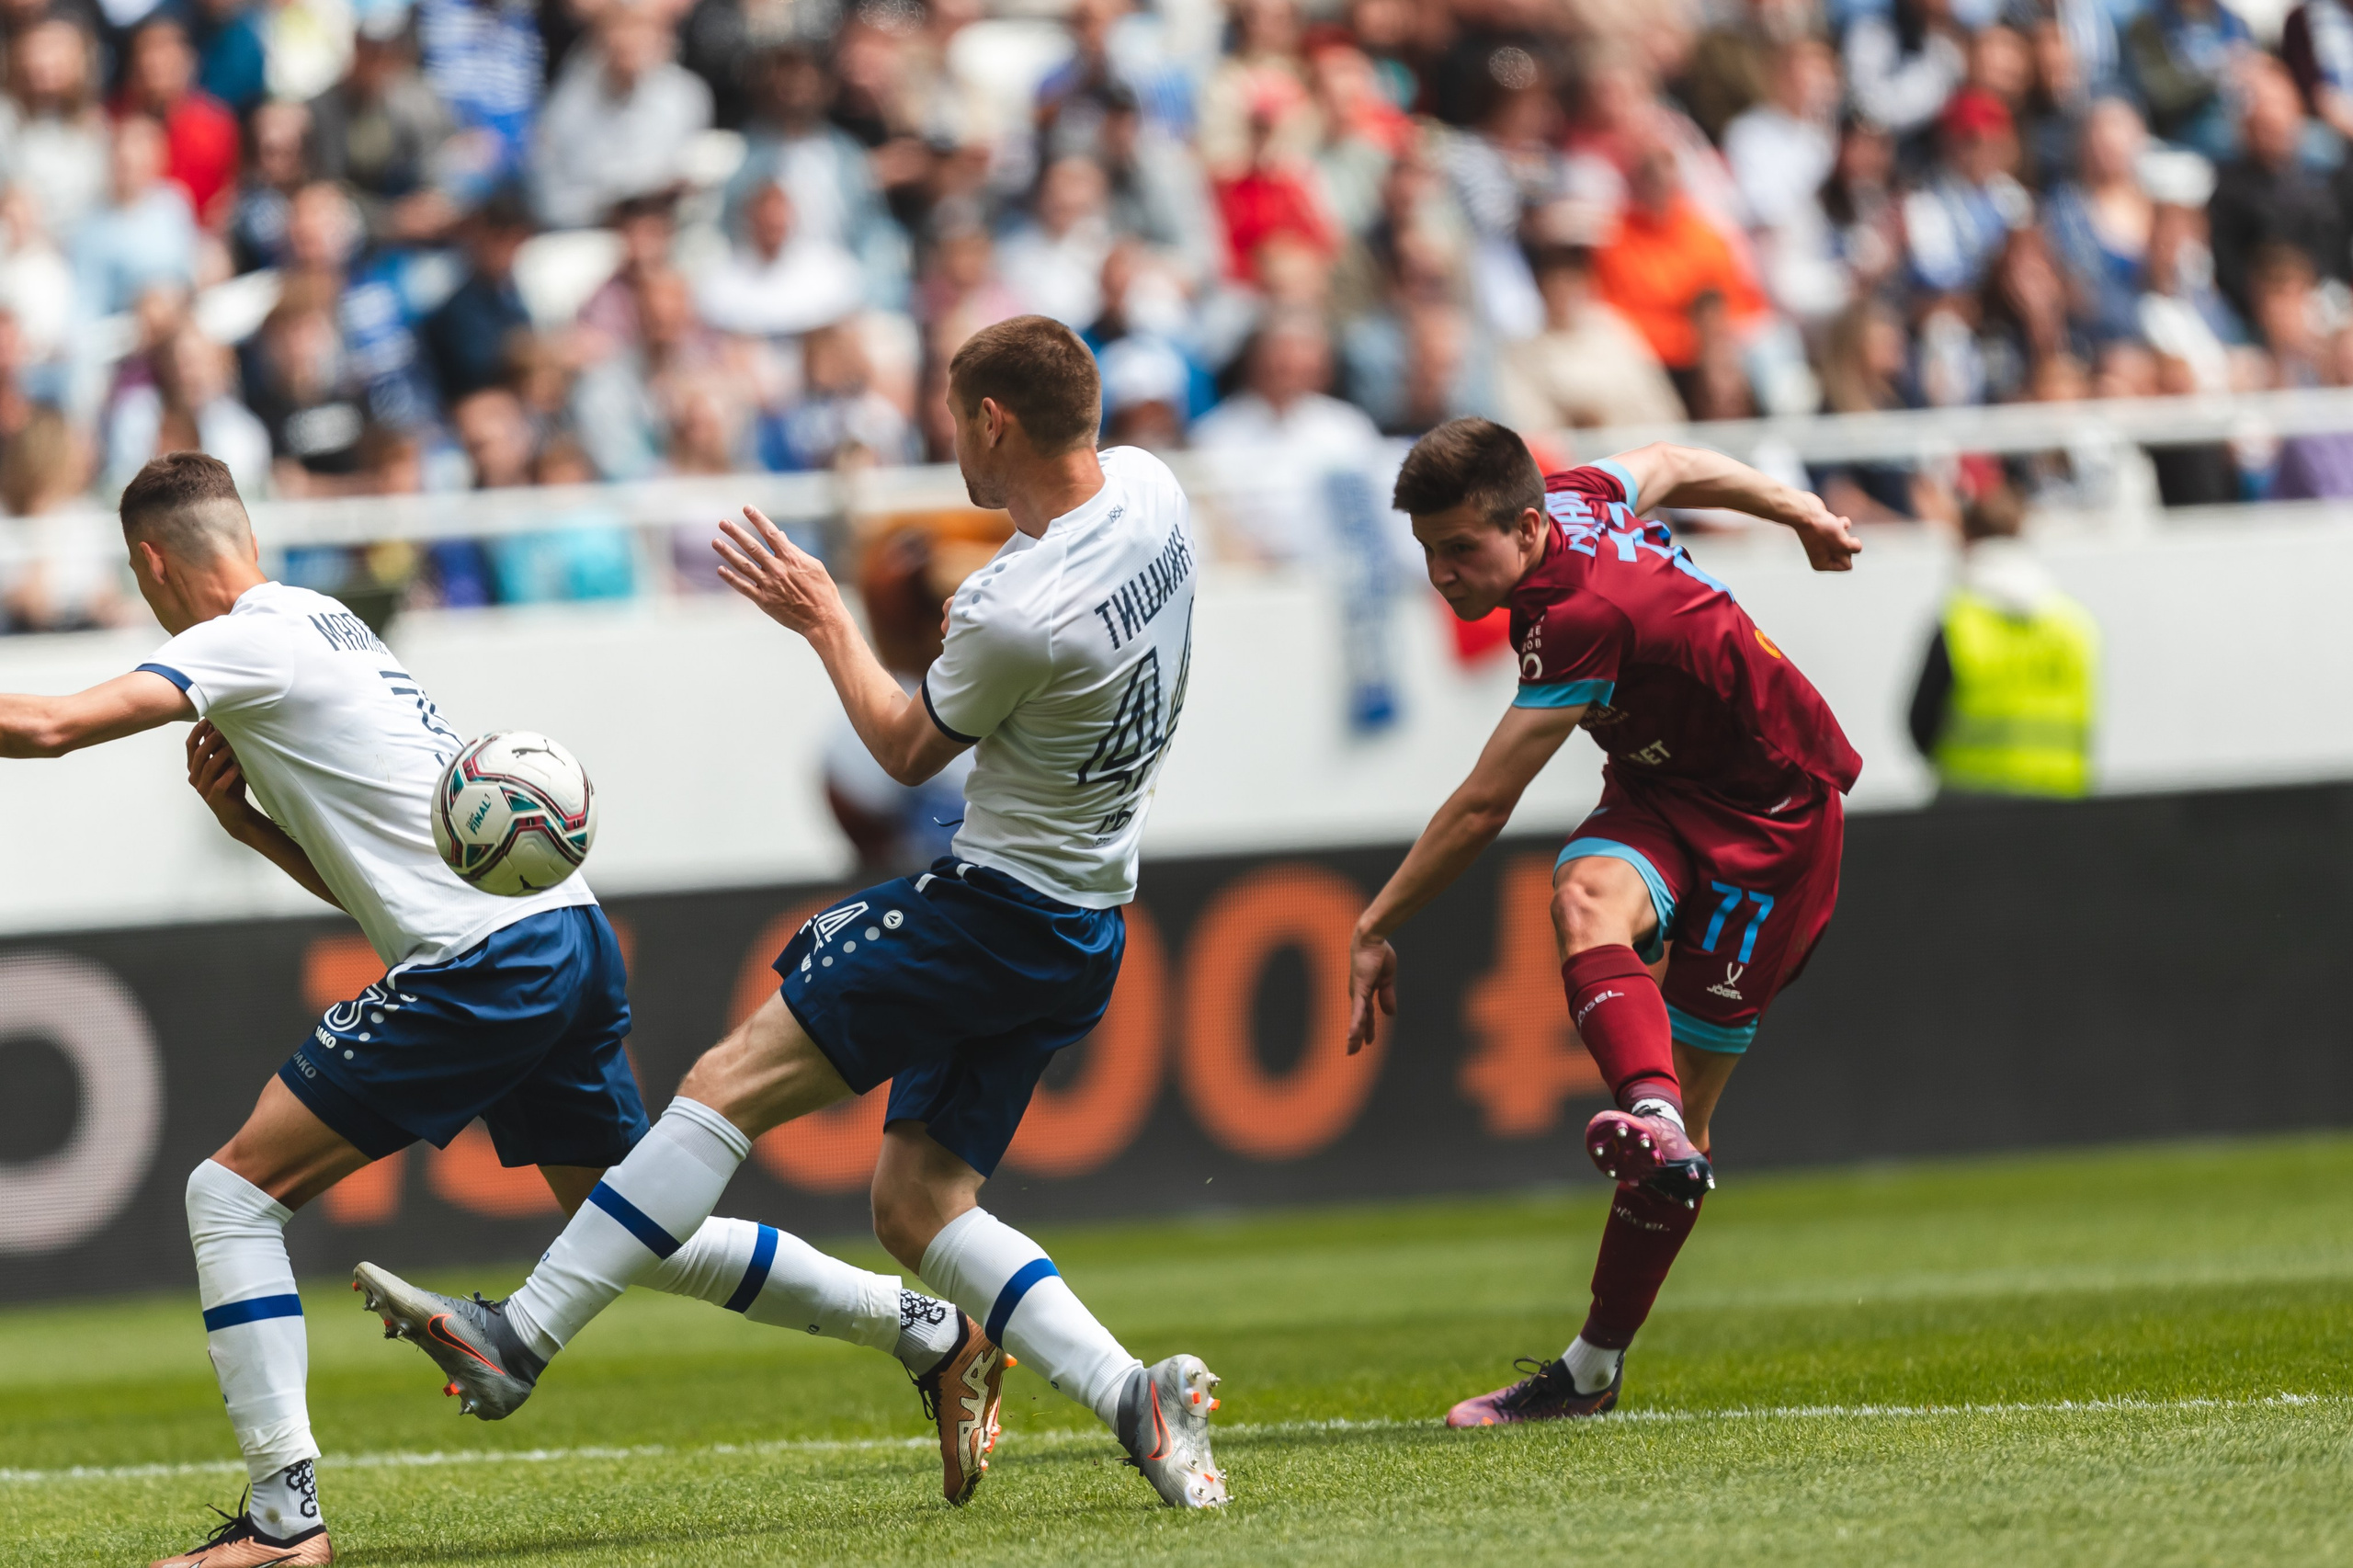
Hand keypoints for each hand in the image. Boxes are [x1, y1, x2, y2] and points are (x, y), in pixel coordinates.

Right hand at [186, 721, 256, 836]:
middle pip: (198, 754)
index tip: (207, 719)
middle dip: (209, 740)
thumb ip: (219, 750)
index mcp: (194, 767)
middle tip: (222, 730)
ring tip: (233, 746)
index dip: (197, 732)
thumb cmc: (229, 785)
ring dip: (221, 754)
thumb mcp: (225, 765)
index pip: (191, 746)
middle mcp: (195, 777)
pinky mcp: (214, 798)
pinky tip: (237, 767)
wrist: (235, 812)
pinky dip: (229, 774)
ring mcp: (203, 788)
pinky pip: (220, 784)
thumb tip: (220, 728)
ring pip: (208, 767)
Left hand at [712, 506, 847, 640]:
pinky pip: (744, 587)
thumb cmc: (823, 591)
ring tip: (715, 542)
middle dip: (736, 533)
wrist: (823, 619)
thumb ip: (795, 551)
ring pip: (744, 565)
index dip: (758, 519)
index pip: (771, 533)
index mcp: (791, 558)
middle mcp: (777, 569)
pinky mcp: (764, 601)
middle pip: (752, 547)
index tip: (747, 508)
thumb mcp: (814, 566)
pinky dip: (731, 578)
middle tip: (722, 522)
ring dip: (728, 553)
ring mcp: (769, 585)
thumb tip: (781, 536)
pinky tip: (720, 570)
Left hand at [1346, 927, 1396, 1054]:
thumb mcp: (1387, 979)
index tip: (1368, 1041)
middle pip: (1358, 1020)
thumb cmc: (1378, 953)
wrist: (1372, 939)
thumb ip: (1387, 995)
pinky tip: (1353, 1035)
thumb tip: (1390, 1014)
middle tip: (1352, 1052)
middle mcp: (1358, 994)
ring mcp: (1358, 993)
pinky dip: (1356, 1023)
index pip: (1366, 1014)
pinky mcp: (1360, 990)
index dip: (1367, 1028)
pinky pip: (1359, 1010)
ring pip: (1357, 1019)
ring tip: (1351, 1051)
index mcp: (1366, 991)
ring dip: (1354, 1035)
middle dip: (1357, 1036)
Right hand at [1786, 490, 1861, 572]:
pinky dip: (1840, 523)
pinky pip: (1842, 529)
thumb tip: (1855, 543)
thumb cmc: (1822, 529)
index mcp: (1822, 564)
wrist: (1805, 511)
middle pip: (1847, 553)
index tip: (1834, 544)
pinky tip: (1832, 519)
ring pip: (1846, 540)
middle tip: (1832, 535)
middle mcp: (1821, 555)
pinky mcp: (1826, 530)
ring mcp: (1822, 542)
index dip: (1846, 553)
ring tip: (1831, 527)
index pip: (1847, 565)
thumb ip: (1856, 548)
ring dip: (1843, 532)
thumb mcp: (1844, 543)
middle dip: (1844, 541)